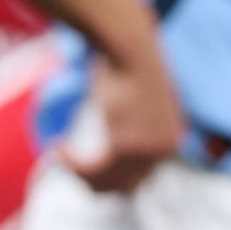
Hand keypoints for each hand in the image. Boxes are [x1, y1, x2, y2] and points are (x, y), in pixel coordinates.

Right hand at [58, 43, 186, 193]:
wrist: (129, 43)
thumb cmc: (128, 61)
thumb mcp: (138, 95)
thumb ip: (135, 119)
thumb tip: (119, 125)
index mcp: (172, 139)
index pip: (142, 176)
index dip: (113, 177)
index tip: (90, 167)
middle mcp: (165, 150)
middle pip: (126, 186)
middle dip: (95, 183)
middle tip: (71, 168)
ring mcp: (147, 150)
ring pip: (107, 182)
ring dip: (79, 173)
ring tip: (60, 153)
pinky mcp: (125, 145)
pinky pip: (93, 168)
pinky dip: (72, 164)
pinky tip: (58, 149)